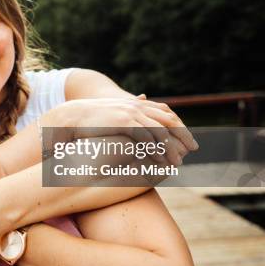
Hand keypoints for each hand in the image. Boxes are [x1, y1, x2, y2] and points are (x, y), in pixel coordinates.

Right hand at [41, 97, 197, 164]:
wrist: (72, 116)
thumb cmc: (91, 118)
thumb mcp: (113, 114)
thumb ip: (128, 111)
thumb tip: (140, 104)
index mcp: (135, 104)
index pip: (165, 112)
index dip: (178, 125)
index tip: (187, 138)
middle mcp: (136, 106)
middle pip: (168, 119)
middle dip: (183, 134)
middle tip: (193, 149)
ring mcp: (130, 113)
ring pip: (160, 130)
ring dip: (171, 147)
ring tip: (177, 161)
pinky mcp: (124, 122)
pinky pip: (146, 137)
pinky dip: (156, 150)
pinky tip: (161, 161)